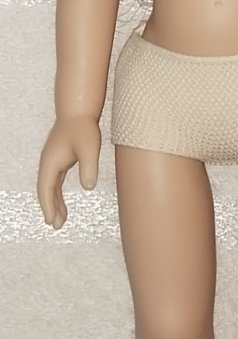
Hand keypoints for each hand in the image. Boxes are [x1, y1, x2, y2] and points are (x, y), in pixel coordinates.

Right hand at [37, 115, 101, 229]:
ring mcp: (52, 162)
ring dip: (54, 204)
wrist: (79, 112)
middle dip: (50, 209)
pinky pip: (55, 183)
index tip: (51, 221)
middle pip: (46, 191)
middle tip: (56, 226)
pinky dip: (58, 195)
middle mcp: (48, 163)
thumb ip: (89, 167)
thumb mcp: (90, 148)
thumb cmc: (84, 128)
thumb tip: (89, 188)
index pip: (46, 188)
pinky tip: (62, 205)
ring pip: (50, 188)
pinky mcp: (60, 161)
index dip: (48, 206)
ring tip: (60, 221)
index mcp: (51, 161)